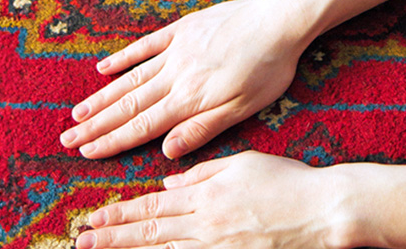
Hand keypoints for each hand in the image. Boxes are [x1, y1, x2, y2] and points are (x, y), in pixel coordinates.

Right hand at [61, 0, 307, 158]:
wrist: (278, 19)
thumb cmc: (269, 67)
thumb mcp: (244, 108)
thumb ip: (203, 129)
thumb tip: (167, 151)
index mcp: (190, 99)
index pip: (142, 127)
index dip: (112, 141)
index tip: (86, 152)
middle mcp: (176, 75)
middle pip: (128, 105)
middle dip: (95, 125)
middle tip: (67, 139)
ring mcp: (177, 49)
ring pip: (131, 78)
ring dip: (102, 97)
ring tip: (77, 113)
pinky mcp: (183, 28)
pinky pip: (146, 45)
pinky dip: (123, 58)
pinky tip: (104, 68)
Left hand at [76, 152, 355, 248]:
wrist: (323, 210)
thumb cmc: (287, 181)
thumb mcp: (242, 163)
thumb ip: (202, 173)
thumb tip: (168, 184)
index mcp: (207, 195)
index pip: (153, 206)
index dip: (120, 214)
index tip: (93, 219)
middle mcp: (206, 225)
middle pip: (150, 233)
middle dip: (113, 238)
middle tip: (83, 242)